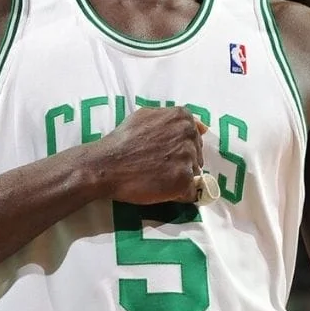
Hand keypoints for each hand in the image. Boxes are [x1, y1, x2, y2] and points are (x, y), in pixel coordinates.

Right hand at [85, 106, 207, 205]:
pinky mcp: (183, 179)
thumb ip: (173, 118)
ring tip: (157, 177)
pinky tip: (161, 189)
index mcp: (182, 117)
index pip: (196, 136)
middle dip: (182, 163)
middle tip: (158, 166)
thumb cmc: (123, 140)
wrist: (107, 165)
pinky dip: (178, 194)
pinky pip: (191, 192)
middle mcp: (189, 134)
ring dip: (179, 178)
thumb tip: (202, 127)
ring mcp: (188, 157)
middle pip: (197, 155)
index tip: (165, 153)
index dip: (180, 148)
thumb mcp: (146, 116)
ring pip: (194, 174)